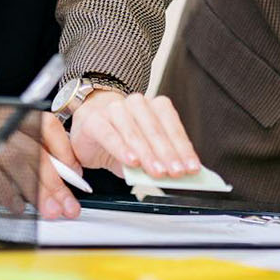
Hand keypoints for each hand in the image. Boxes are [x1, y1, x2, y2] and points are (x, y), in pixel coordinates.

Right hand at [0, 112, 80, 219]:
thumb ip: (24, 154)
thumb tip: (59, 179)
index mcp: (4, 112)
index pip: (45, 125)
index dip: (64, 150)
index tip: (76, 173)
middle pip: (34, 150)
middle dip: (55, 181)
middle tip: (68, 205)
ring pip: (18, 164)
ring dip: (37, 192)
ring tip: (50, 211)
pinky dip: (9, 196)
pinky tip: (20, 208)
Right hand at [68, 89, 198, 178]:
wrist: (88, 126)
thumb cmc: (120, 139)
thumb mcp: (143, 151)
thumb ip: (158, 159)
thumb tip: (175, 175)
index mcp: (153, 106)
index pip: (172, 125)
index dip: (183, 148)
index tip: (191, 167)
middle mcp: (136, 104)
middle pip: (155, 130)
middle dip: (168, 154)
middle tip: (176, 172)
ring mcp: (114, 109)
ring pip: (134, 132)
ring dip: (148, 154)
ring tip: (157, 171)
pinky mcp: (95, 120)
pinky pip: (110, 135)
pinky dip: (122, 149)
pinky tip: (132, 162)